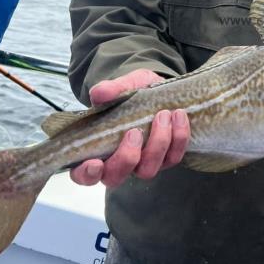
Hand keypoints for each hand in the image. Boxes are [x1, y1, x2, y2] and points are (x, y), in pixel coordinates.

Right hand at [71, 68, 190, 187]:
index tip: (95, 162)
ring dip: (157, 143)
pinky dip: (178, 137)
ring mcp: (144, 163)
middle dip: (126, 157)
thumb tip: (99, 93)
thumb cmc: (133, 93)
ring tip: (163, 115)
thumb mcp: (123, 86)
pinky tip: (179, 115)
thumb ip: (111, 90)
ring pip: (148, 170)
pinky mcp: (167, 158)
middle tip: (135, 131)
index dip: (87, 174)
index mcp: (97, 150)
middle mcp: (119, 163)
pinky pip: (173, 157)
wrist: (160, 90)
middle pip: (116, 177)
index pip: (85, 174)